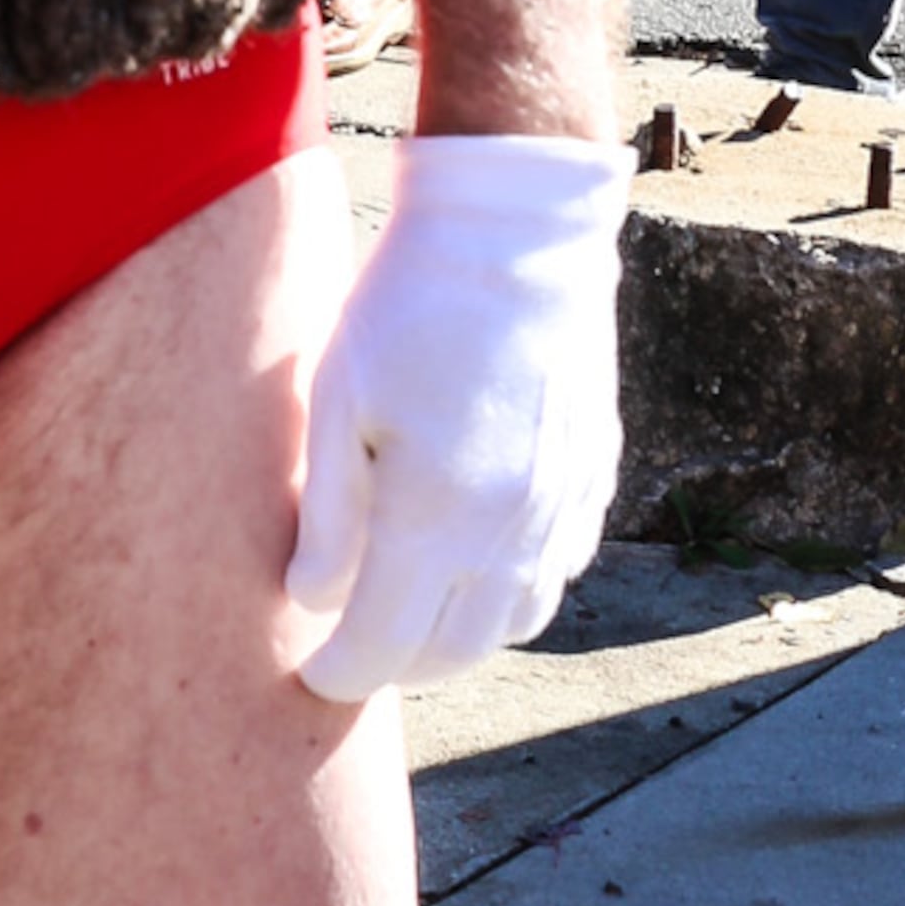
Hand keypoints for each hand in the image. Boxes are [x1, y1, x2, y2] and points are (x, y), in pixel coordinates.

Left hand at [287, 131, 634, 702]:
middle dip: (396, 669)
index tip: (310, 677)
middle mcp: (513, 528)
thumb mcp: (338, 399)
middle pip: (454, 653)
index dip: (341, 675)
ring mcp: (565, 505)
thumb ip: (328, 514)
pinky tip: (473, 558)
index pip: (385, 645)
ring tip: (409, 611)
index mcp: (439, 514)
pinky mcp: (594, 476)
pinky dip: (510, 590)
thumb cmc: (408, 303)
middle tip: (351, 652)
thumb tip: (311, 602)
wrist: (518, 228)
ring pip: (514, 622)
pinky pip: (556, 570)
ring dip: (459, 636)